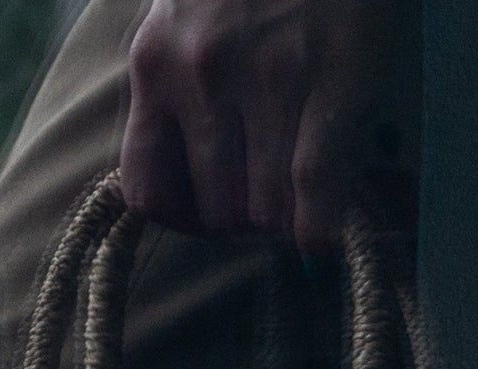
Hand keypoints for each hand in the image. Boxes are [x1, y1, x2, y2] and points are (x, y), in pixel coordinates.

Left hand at [120, 0, 413, 251]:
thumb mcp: (185, 18)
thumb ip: (177, 85)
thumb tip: (197, 173)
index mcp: (155, 65)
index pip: (148, 192)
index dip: (184, 221)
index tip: (212, 218)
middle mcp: (201, 79)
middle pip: (217, 211)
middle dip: (247, 221)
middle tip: (271, 202)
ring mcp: (266, 84)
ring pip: (265, 210)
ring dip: (287, 219)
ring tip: (303, 200)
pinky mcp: (329, 84)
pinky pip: (314, 189)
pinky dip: (319, 227)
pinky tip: (323, 238)